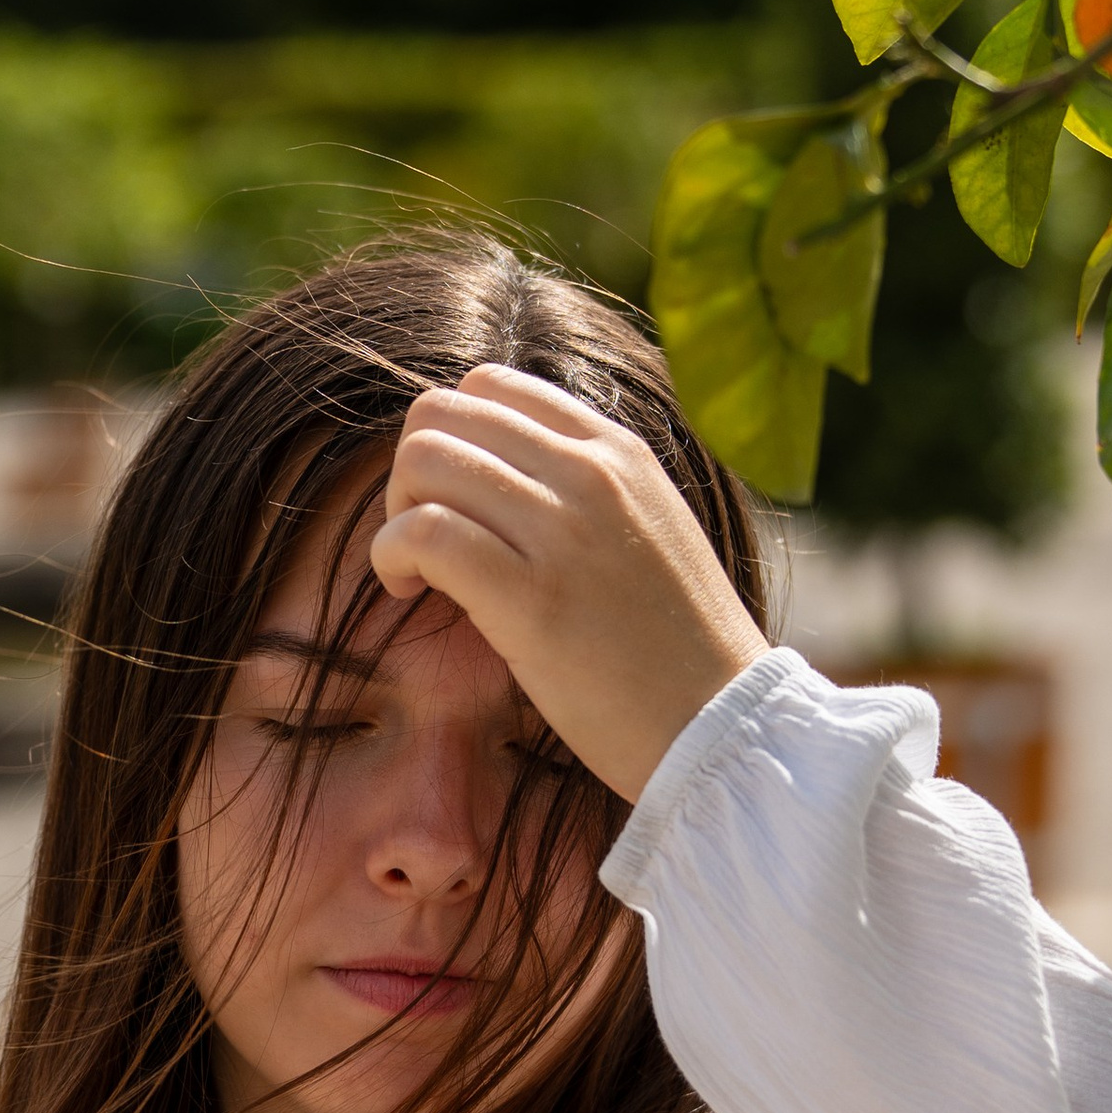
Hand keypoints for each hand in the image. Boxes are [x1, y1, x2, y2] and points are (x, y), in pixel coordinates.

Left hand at [370, 367, 766, 803]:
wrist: (720, 728)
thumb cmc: (677, 649)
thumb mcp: (652, 530)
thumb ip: (589, 488)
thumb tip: (496, 473)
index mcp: (619, 451)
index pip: (492, 384)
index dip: (452, 437)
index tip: (458, 501)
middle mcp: (591, 473)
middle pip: (441, 414)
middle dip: (412, 473)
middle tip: (424, 540)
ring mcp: (563, 531)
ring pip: (423, 460)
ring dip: (395, 514)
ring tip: (417, 572)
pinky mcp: (532, 598)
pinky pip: (421, 532)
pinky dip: (391, 556)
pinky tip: (409, 592)